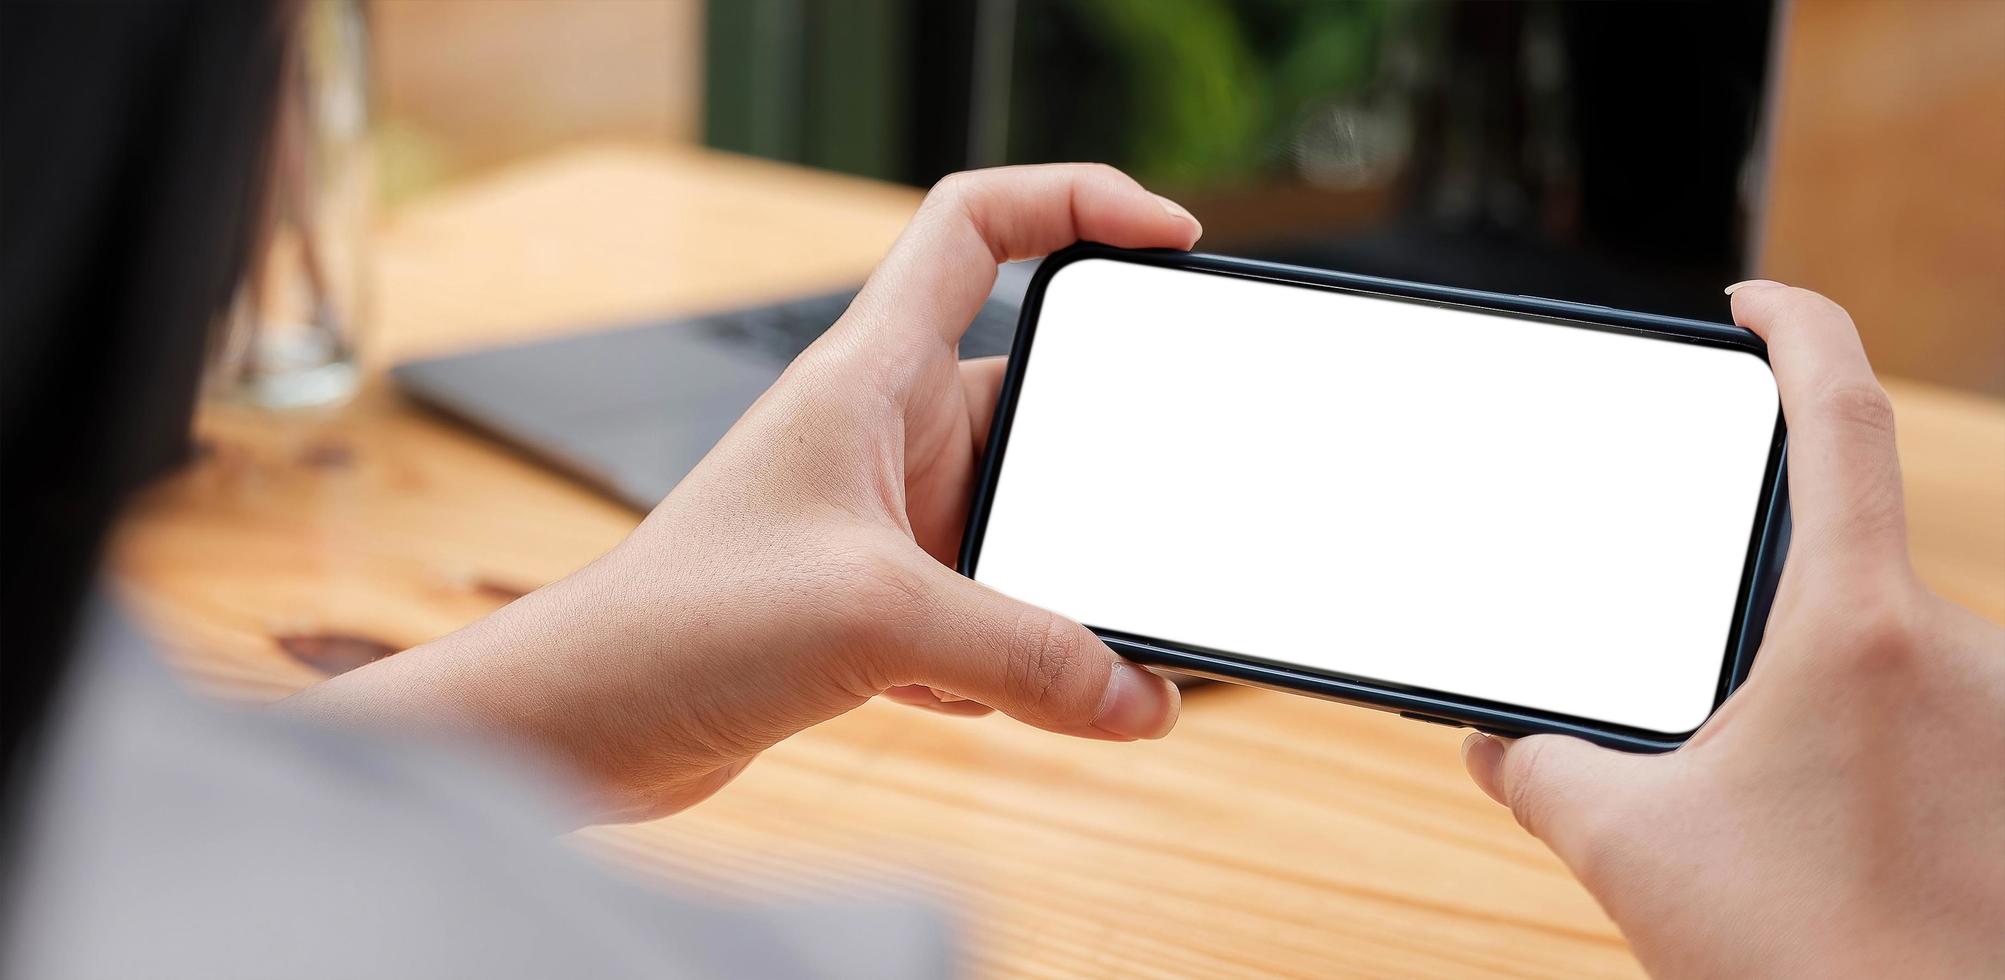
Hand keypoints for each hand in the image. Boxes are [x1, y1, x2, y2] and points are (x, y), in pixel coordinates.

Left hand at [290, 165, 1200, 820]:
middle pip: (1036, 401)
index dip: (1079, 204)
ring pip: (1020, 526)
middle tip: (1131, 536)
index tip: (1172, 242)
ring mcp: (883, 518)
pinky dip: (994, 662)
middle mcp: (882, 431)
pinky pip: (985, 611)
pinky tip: (949, 699)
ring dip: (1042, 598)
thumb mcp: (874, 618)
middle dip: (1092, 478)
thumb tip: (1142, 699)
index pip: (978, 226)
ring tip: (1039, 658)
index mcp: (869, 373)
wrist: (581, 727)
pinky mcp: (875, 602)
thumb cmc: (677, 625)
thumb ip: (1026, 653)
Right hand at [1461, 283, 2004, 975]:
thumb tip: (1498, 742)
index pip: (1839, 412)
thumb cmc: (1813, 959)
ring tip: (1764, 801)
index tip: (1751, 300)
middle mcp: (1950, 646)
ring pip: (1879, 643)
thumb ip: (1542, 771)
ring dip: (1808, 689)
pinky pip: (1921, 706)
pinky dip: (1855, 739)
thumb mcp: (1631, 850)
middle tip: (1707, 696)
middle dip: (1759, 599)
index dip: (1797, 326)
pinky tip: (1816, 829)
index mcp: (1852, 625)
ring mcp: (1998, 709)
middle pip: (1840, 549)